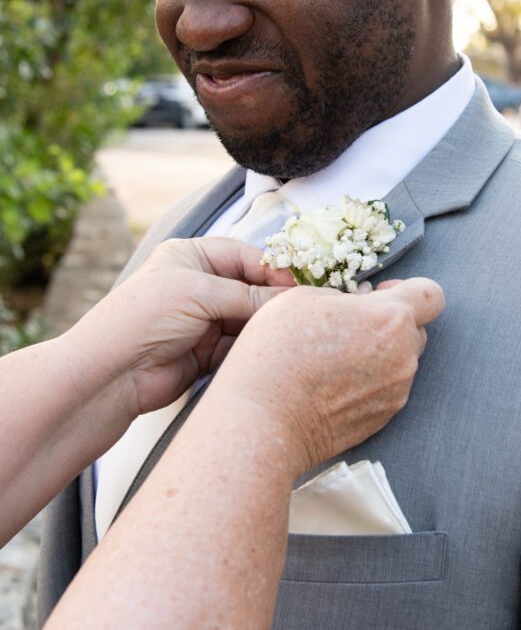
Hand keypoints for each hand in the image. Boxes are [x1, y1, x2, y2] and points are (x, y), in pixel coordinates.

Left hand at [63, 237, 292, 419]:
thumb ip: (248, 295)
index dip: (271, 270)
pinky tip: (266, 352)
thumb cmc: (145, 317)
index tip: (297, 285)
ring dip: (263, 327)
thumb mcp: (200, 293)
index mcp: (190, 257)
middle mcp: (197, 285)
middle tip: (300, 311)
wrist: (113, 373)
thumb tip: (291, 298)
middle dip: (271, 300)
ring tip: (285, 333)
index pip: (243, 256)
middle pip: (249, 288)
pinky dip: (251, 349)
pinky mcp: (205, 352)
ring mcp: (201, 320)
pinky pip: (239, 346)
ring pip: (247, 319)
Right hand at [218, 277, 444, 475]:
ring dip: (379, 354)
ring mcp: (397, 391)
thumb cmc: (277, 352)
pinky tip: (332, 384)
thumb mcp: (304, 298)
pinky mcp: (384, 418)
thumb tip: (360, 305)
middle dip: (390, 323)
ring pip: (401, 361)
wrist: (263, 419)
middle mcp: (404, 356)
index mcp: (390, 318)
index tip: (378, 295)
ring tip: (334, 359)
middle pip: (416, 330)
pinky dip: (369, 382)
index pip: (431, 295)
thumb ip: (346, 297)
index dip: (408, 290)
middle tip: (348, 327)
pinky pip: (387, 389)